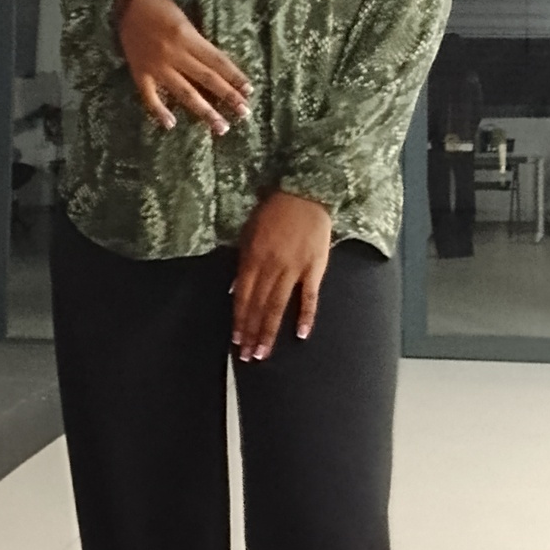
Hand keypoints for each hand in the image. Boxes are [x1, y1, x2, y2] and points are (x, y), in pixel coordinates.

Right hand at [117, 0, 250, 136]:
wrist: (124, 5)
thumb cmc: (158, 7)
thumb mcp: (184, 19)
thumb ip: (197, 42)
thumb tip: (216, 66)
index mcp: (187, 37)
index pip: (217, 61)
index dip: (235, 76)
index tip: (249, 90)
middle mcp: (174, 53)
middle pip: (206, 78)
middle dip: (228, 96)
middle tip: (244, 112)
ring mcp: (156, 66)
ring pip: (184, 92)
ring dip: (204, 110)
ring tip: (221, 127)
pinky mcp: (139, 73)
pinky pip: (149, 96)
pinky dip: (159, 111)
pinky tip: (170, 124)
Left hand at [232, 191, 331, 361]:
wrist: (305, 193)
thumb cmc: (274, 211)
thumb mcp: (249, 232)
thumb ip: (242, 261)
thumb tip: (234, 290)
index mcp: (253, 258)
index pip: (243, 297)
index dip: (239, 321)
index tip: (236, 341)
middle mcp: (271, 267)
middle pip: (259, 306)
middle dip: (251, 333)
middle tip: (248, 357)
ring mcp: (294, 269)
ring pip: (278, 306)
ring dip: (270, 331)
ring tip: (264, 353)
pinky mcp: (315, 268)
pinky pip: (309, 296)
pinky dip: (305, 315)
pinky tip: (300, 334)